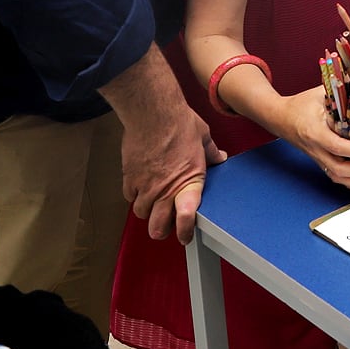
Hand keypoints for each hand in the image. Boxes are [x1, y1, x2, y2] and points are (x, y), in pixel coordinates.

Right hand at [105, 48, 227, 245]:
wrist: (152, 112)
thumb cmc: (179, 122)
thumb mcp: (203, 137)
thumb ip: (210, 152)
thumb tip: (220, 157)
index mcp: (190, 180)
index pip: (186, 216)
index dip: (184, 231)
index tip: (185, 236)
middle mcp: (166, 189)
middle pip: (158, 226)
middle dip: (162, 230)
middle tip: (165, 227)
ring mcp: (146, 186)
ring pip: (142, 213)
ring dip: (147, 212)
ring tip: (152, 205)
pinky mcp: (129, 178)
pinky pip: (129, 197)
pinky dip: (133, 196)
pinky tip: (139, 188)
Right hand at [263, 85, 349, 190]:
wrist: (279, 117)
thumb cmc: (300, 105)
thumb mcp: (319, 94)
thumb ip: (339, 92)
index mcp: (315, 132)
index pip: (337, 146)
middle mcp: (315, 148)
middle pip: (338, 168)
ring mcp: (317, 157)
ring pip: (336, 176)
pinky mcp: (319, 160)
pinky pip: (333, 175)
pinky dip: (349, 183)